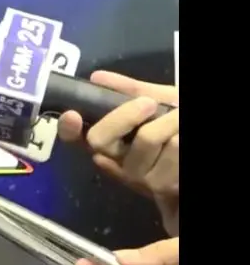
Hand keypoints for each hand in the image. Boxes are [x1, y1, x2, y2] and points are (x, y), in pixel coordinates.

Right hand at [56, 71, 178, 234]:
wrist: (198, 158)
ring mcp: (137, 177)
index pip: (73, 138)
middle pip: (100, 139)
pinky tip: (184, 138)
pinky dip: (183, 133)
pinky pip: (172, 149)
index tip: (72, 115)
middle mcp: (115, 160)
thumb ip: (130, 90)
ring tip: (180, 119)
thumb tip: (96, 77)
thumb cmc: (177, 126)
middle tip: (150, 103)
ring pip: (145, 138)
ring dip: (172, 120)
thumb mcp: (159, 102)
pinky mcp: (160, 187)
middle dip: (125, 115)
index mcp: (108, 140)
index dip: (67, 129)